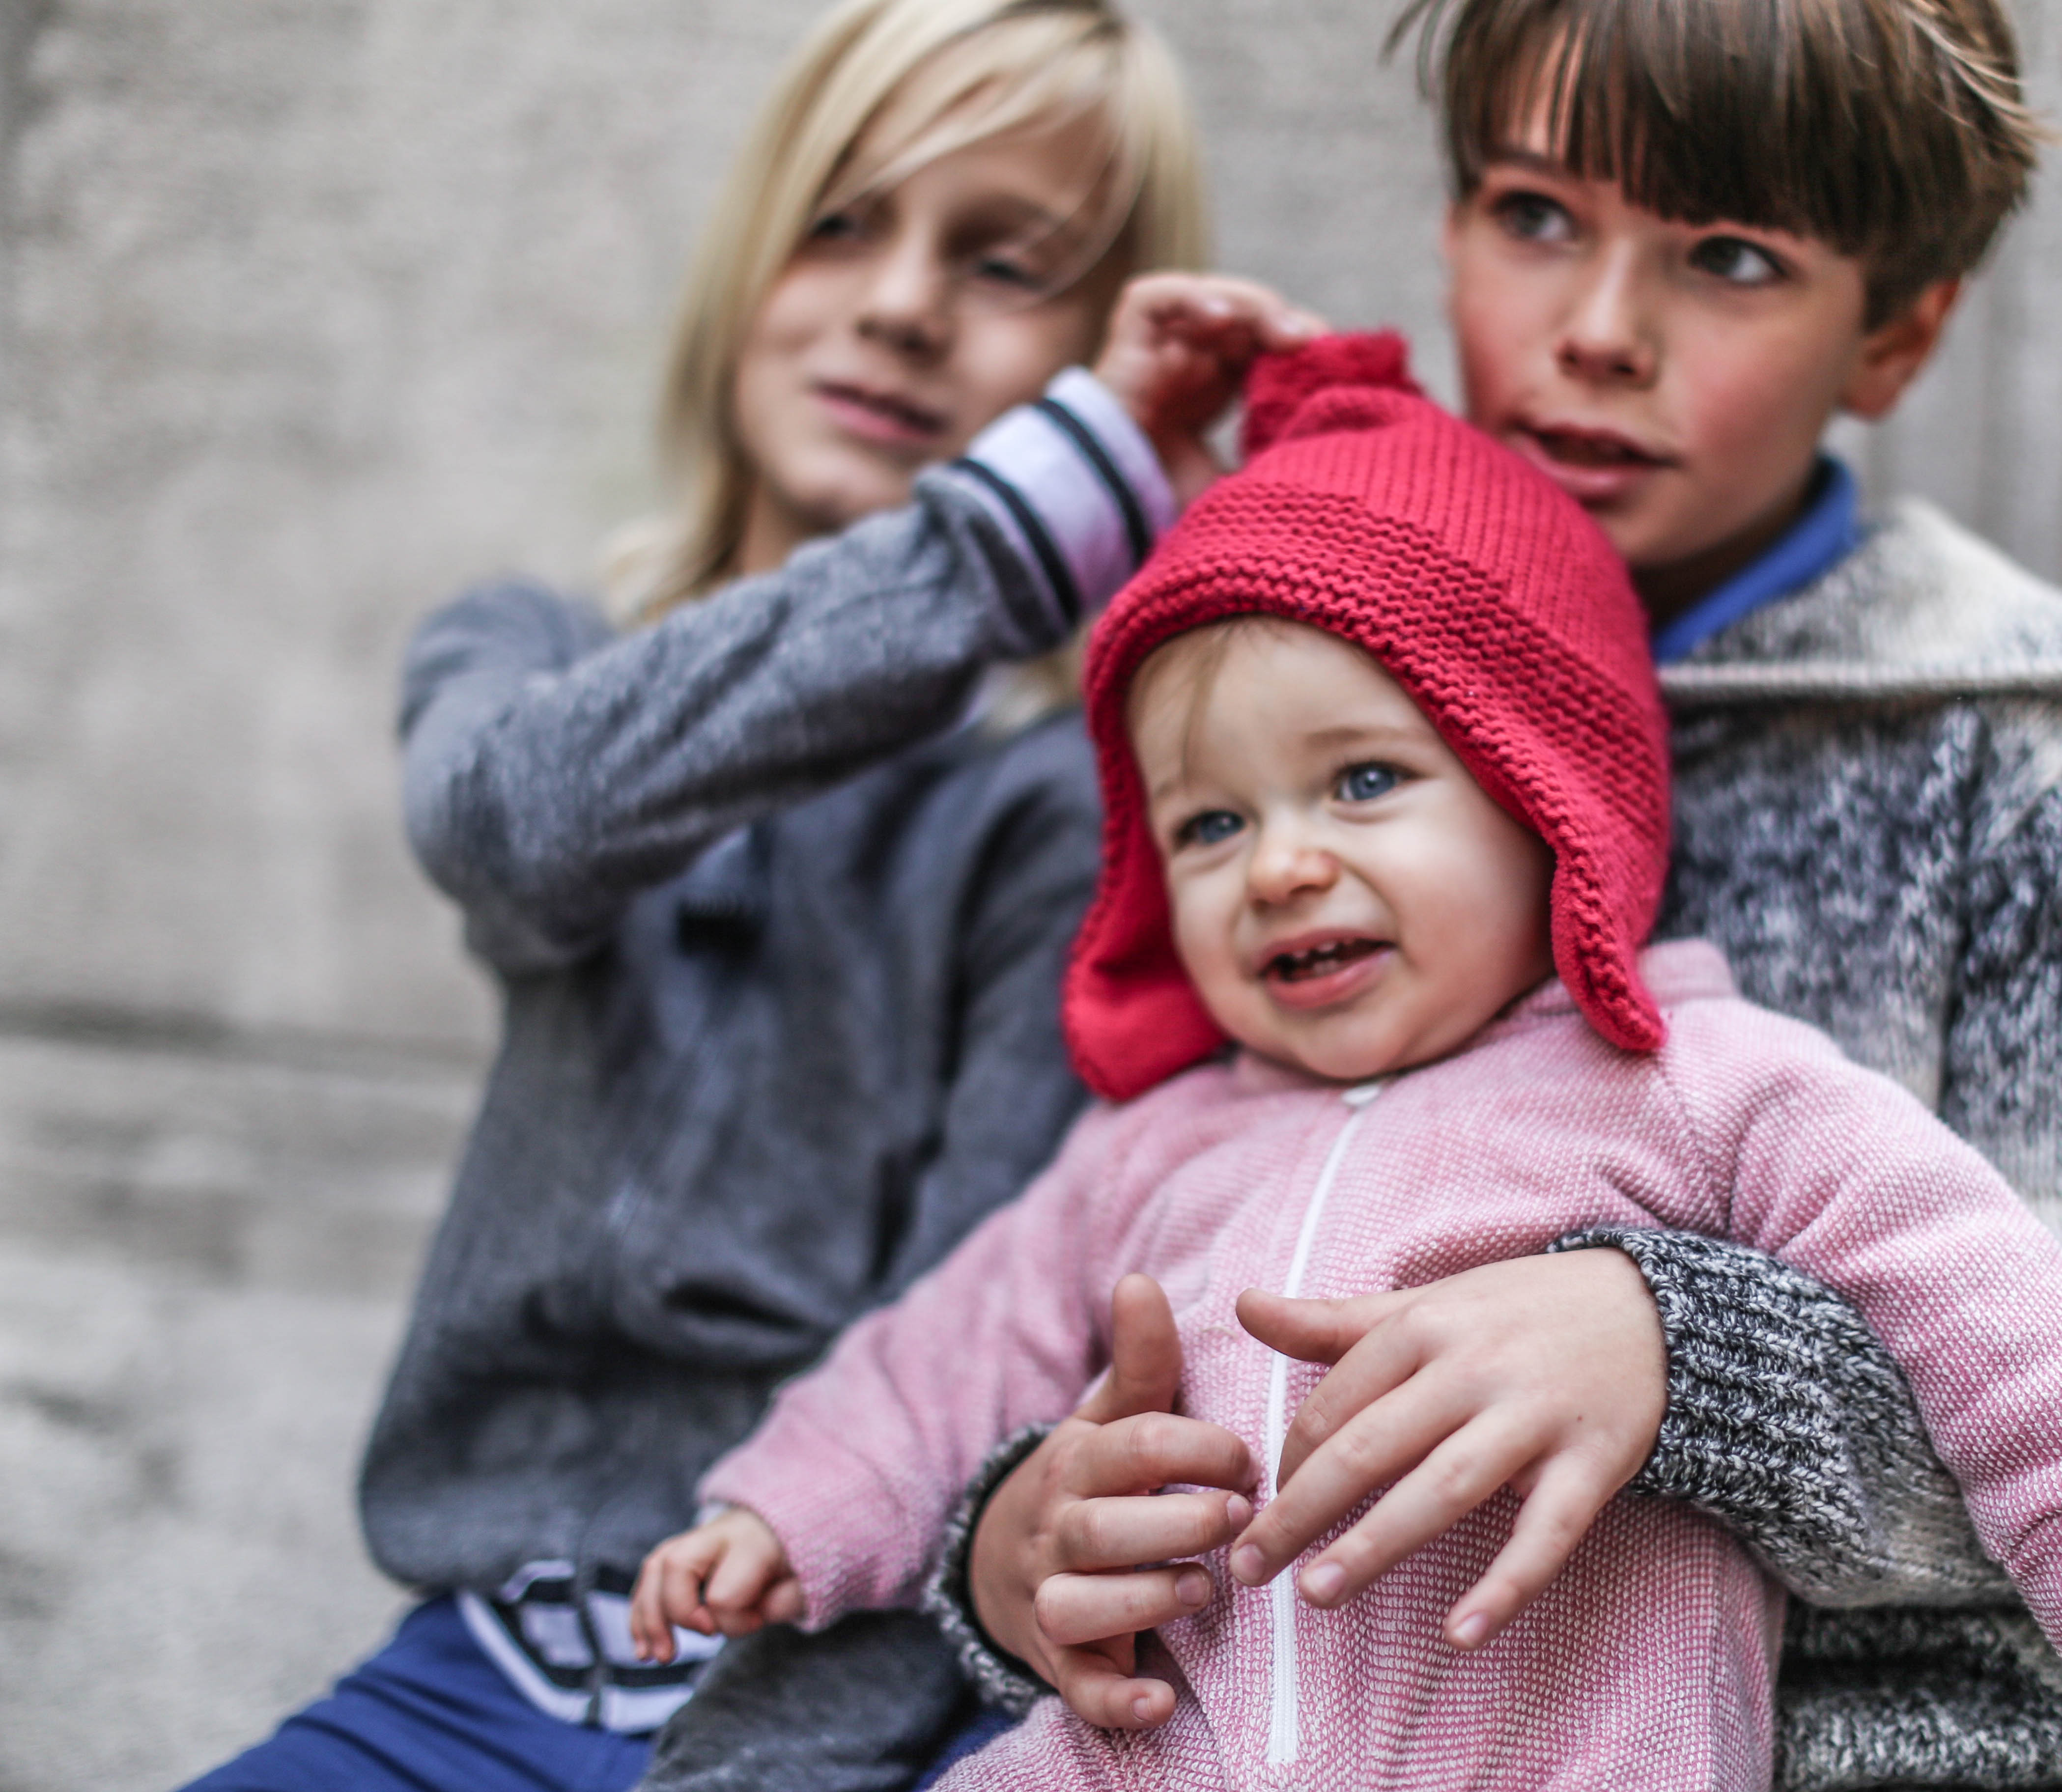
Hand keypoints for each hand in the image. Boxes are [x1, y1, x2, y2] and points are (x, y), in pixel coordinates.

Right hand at [630, 1506, 802, 1657]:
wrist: (790, 1521)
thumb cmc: (797, 1558)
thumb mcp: (809, 1581)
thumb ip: (786, 1601)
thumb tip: (750, 1614)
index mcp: (752, 1542)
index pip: (723, 1593)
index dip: (736, 1622)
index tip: (757, 1620)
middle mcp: (718, 1533)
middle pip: (675, 1565)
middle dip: (675, 1614)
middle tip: (696, 1644)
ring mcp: (696, 1538)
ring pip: (655, 1567)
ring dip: (647, 1616)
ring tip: (653, 1657)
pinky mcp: (683, 1549)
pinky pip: (651, 1574)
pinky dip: (641, 1610)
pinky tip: (643, 1645)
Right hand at [968, 1273, 1255, 1729]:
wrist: (1007, 1557)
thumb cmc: (1090, 1478)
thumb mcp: (1109, 1416)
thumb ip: (1141, 1359)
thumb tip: (1140, 1279)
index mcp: (1076, 1461)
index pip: (1132, 1447)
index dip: (1196, 1449)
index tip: (1248, 1458)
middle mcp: (1057, 1529)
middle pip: (1101, 1527)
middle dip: (1173, 1522)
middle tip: (1238, 1516)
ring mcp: (1051, 1597)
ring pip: (1078, 1603)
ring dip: (1145, 1597)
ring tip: (1205, 1588)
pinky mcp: (1060, 1664)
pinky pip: (1079, 1688)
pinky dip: (1116, 1699)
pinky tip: (1161, 1700)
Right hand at [1092, 274, 1324, 505]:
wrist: (1105, 504)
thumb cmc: (1160, 498)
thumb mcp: (1231, 481)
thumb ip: (1267, 466)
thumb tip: (1323, 464)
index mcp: (1210, 384)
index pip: (1261, 341)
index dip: (1294, 342)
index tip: (1329, 361)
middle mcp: (1186, 356)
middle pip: (1244, 314)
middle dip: (1281, 321)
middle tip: (1314, 342)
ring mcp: (1158, 344)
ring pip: (1212, 297)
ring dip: (1253, 307)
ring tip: (1283, 333)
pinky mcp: (1127, 336)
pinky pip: (1157, 296)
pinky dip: (1192, 299)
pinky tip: (1222, 321)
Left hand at [1229, 1248, 1666, 1649]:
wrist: (1652, 1312)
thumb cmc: (1516, 1313)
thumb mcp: (1425, 1305)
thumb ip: (1332, 1320)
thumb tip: (1243, 1304)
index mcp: (1423, 1327)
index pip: (1334, 1403)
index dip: (1289, 1461)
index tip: (1264, 1503)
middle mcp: (1473, 1369)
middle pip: (1371, 1447)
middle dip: (1302, 1511)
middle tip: (1250, 1566)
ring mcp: (1535, 1418)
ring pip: (1444, 1489)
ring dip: (1378, 1545)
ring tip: (1318, 1594)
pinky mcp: (1594, 1464)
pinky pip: (1545, 1534)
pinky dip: (1506, 1585)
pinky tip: (1460, 1633)